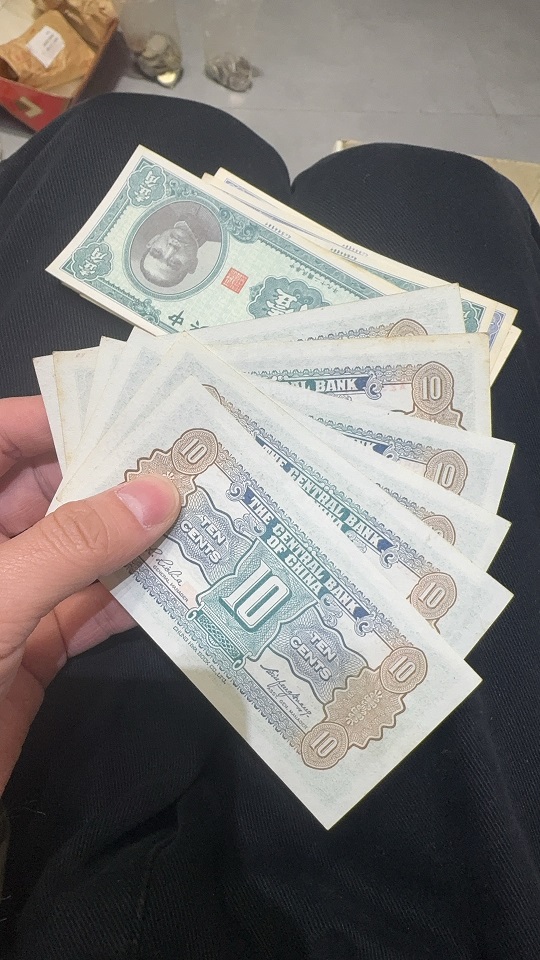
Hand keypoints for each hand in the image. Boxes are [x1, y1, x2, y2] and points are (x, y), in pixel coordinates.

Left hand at [0, 396, 180, 792]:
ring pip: (79, 552)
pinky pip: (89, 610)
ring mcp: (7, 597)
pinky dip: (132, 600)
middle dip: (119, 481)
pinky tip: (183, 587)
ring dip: (136, 541)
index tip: (143, 412)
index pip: (6, 438)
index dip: (69, 419)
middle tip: (194, 467)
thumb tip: (158, 496)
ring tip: (205, 517)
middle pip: (53, 491)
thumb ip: (74, 544)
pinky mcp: (31, 648)